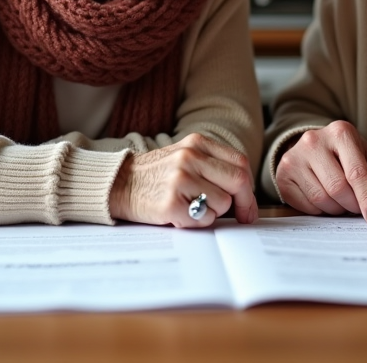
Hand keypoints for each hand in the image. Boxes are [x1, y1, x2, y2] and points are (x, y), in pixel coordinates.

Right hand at [109, 133, 257, 227]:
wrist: (117, 184)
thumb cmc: (157, 175)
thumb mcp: (185, 157)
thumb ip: (213, 166)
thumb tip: (246, 196)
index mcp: (197, 143)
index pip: (240, 163)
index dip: (249, 187)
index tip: (248, 204)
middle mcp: (189, 157)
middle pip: (238, 182)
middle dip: (244, 203)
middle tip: (242, 217)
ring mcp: (179, 179)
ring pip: (223, 204)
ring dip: (213, 213)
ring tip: (191, 207)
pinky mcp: (170, 204)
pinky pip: (204, 220)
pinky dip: (198, 223)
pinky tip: (181, 215)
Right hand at [275, 120, 366, 224]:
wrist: (313, 149)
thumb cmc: (346, 155)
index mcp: (340, 132)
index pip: (357, 172)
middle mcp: (314, 141)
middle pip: (337, 187)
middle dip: (352, 205)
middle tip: (358, 209)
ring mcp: (294, 157)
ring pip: (320, 198)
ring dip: (336, 208)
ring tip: (341, 202)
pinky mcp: (282, 175)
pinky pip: (305, 205)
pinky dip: (320, 210)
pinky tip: (325, 201)